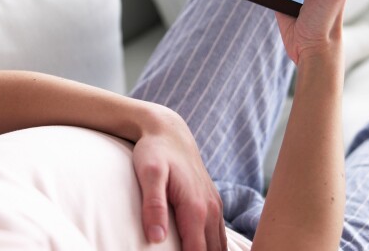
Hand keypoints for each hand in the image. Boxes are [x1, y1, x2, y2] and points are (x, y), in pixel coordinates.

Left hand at [132, 107, 226, 250]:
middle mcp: (209, 210)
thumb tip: (156, 238)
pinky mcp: (212, 203)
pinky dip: (217, 250)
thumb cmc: (154, 151)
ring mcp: (214, 206)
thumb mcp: (149, 174)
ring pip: (220, 246)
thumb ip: (153, 205)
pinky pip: (220, 235)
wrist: (168, 130)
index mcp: (194, 207)